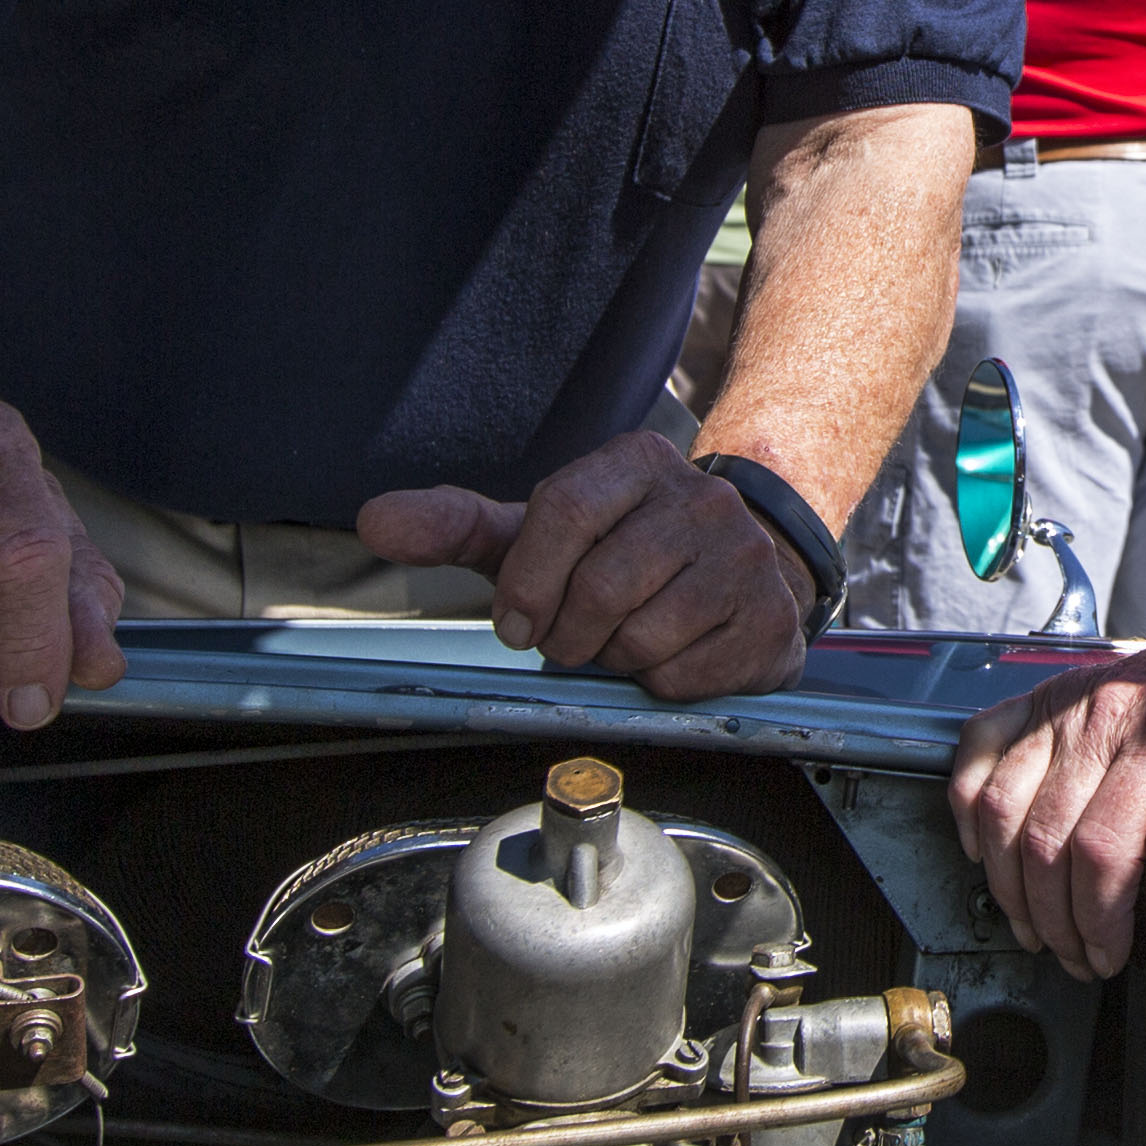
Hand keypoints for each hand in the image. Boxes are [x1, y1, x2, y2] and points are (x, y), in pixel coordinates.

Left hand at [361, 434, 810, 699]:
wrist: (740, 566)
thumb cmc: (622, 550)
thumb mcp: (543, 529)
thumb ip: (459, 526)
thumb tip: (375, 520)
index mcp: (637, 462)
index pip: (565, 510)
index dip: (527, 580)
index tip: (515, 621)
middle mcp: (702, 499)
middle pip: (602, 586)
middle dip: (569, 633)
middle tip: (571, 637)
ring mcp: (746, 559)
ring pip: (643, 637)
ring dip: (614, 658)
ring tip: (623, 639)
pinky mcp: (770, 621)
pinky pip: (685, 675)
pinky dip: (660, 682)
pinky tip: (670, 654)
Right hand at [944, 604, 1145, 977]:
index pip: (1102, 849)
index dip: (1097, 917)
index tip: (1108, 952)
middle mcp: (1100, 719)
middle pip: (1044, 839)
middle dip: (1051, 917)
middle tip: (1073, 954)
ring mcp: (1062, 705)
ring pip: (998, 804)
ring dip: (1005, 880)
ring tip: (1031, 924)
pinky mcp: (1041, 696)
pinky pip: (978, 746)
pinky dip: (965, 803)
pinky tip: (983, 851)